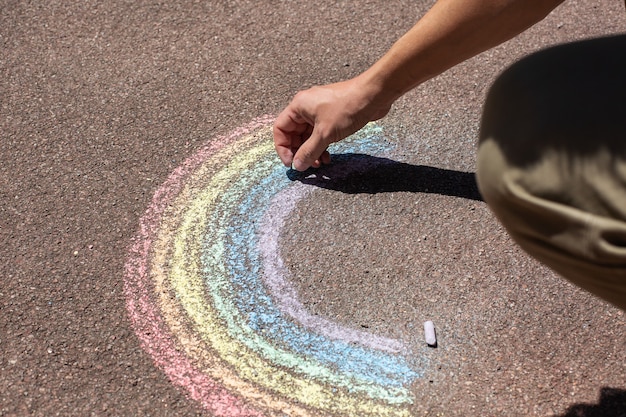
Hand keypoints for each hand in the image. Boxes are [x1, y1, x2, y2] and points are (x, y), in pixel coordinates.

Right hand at [273, 76, 390, 170]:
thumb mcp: (325, 134)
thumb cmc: (347, 108)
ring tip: (320, 164)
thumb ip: (309, 151)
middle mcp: (306, 107)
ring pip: (308, 135)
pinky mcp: (332, 116)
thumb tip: (297, 166)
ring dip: (311, 151)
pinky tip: (328, 156)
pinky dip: (321, 146)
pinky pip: (320, 133)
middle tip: (307, 166)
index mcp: (298, 106)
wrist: (374, 95)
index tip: (290, 163)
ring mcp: (320, 111)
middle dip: (299, 151)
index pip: (280, 129)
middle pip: (294, 134)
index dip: (283, 148)